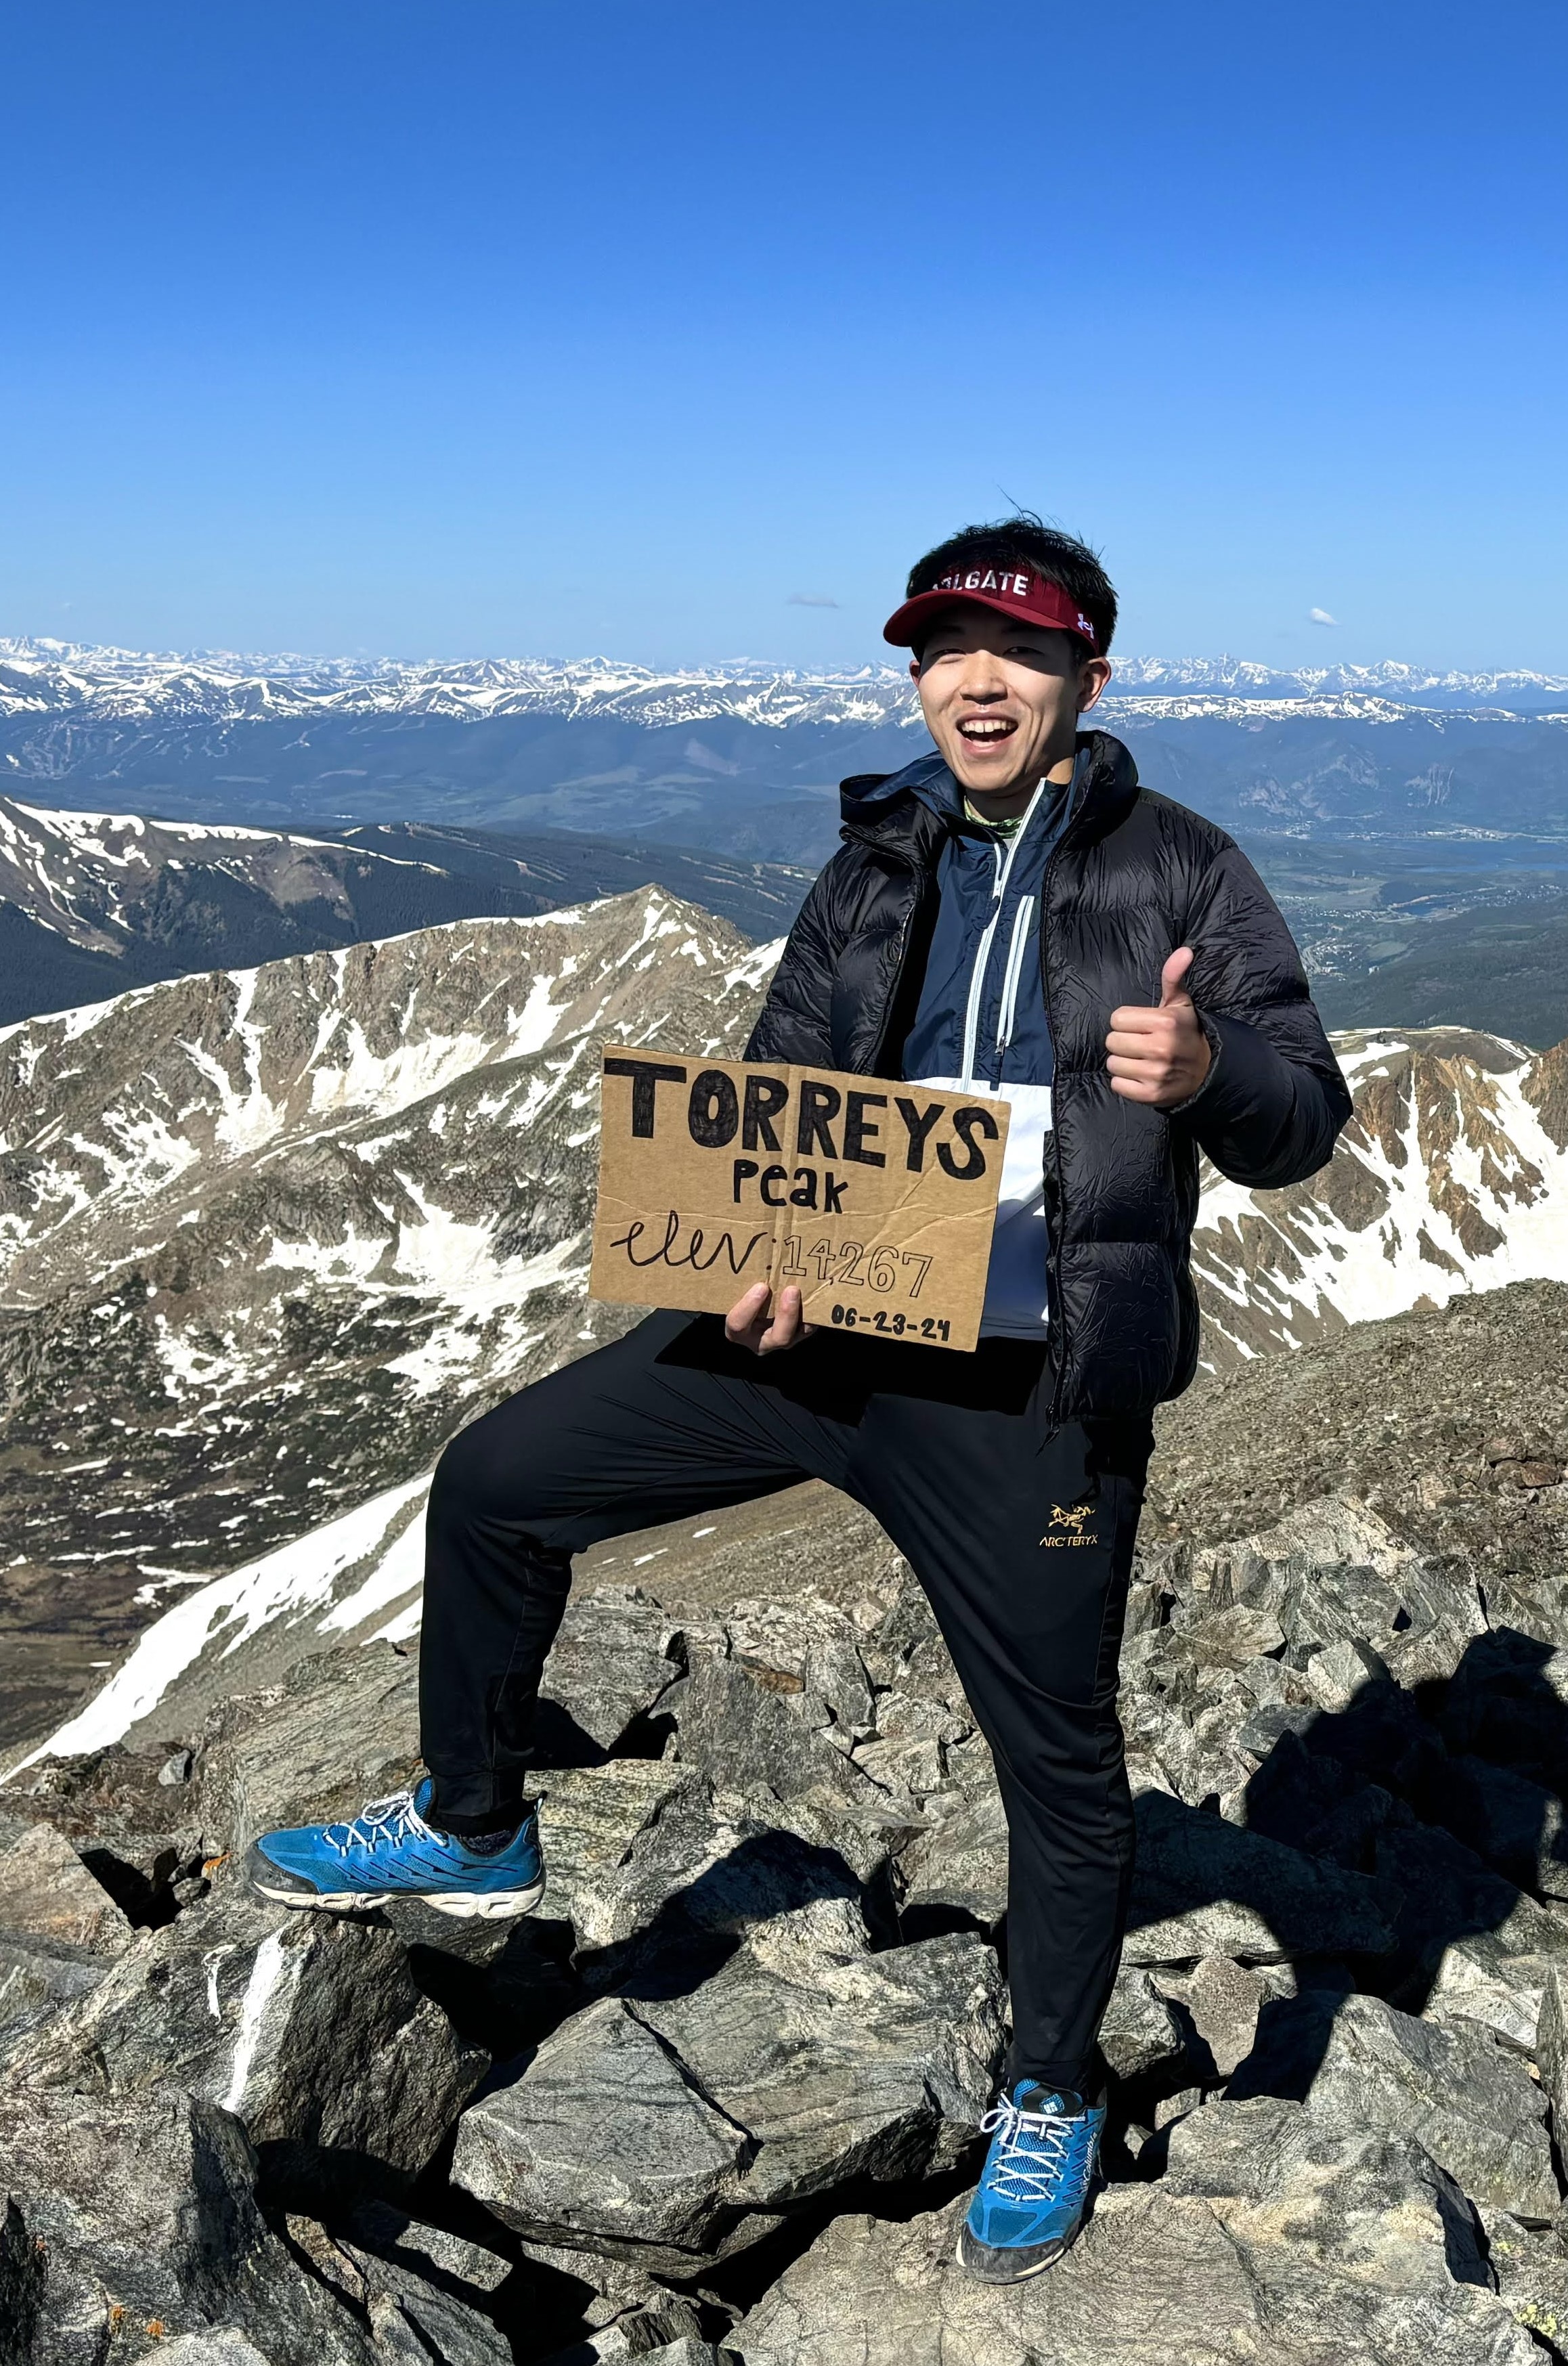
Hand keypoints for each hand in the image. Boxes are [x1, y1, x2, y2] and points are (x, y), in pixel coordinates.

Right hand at [725, 1281, 817, 1354]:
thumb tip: (728, 1237)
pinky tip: (817, 1295)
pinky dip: (813, 1313)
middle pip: (777, 1338)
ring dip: (803, 1313)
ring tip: (807, 1291)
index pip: (738, 1324)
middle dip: (787, 1314)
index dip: (748, 1307)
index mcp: (737, 1330)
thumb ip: (738, 1279)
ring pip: (797, 1334)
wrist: (753, 1307)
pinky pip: (808, 1328)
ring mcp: (781, 1340)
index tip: (761, 1287)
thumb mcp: (735, 1289)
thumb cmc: (740, 1292)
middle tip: (792, 1290)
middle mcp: (760, 1340)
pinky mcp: (797, 1335)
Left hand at [1106, 946, 1212, 1107]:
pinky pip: (1117, 1084)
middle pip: (1112, 1041)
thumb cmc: (1186, 1033)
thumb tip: (1184, 950)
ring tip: (1141, 1060)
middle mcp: (1160, 1048)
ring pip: (1112, 1063)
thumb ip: (1174, 976)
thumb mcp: (1180, 1003)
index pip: (1116, 1019)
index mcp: (1164, 1022)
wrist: (1206, 1072)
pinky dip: (1125, 1082)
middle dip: (1123, 1042)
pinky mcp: (1151, 1095)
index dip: (1126, 1022)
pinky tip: (1141, 1076)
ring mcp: (1156, 1074)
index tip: (1142, 1026)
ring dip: (1123, 1062)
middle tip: (1141, 1044)